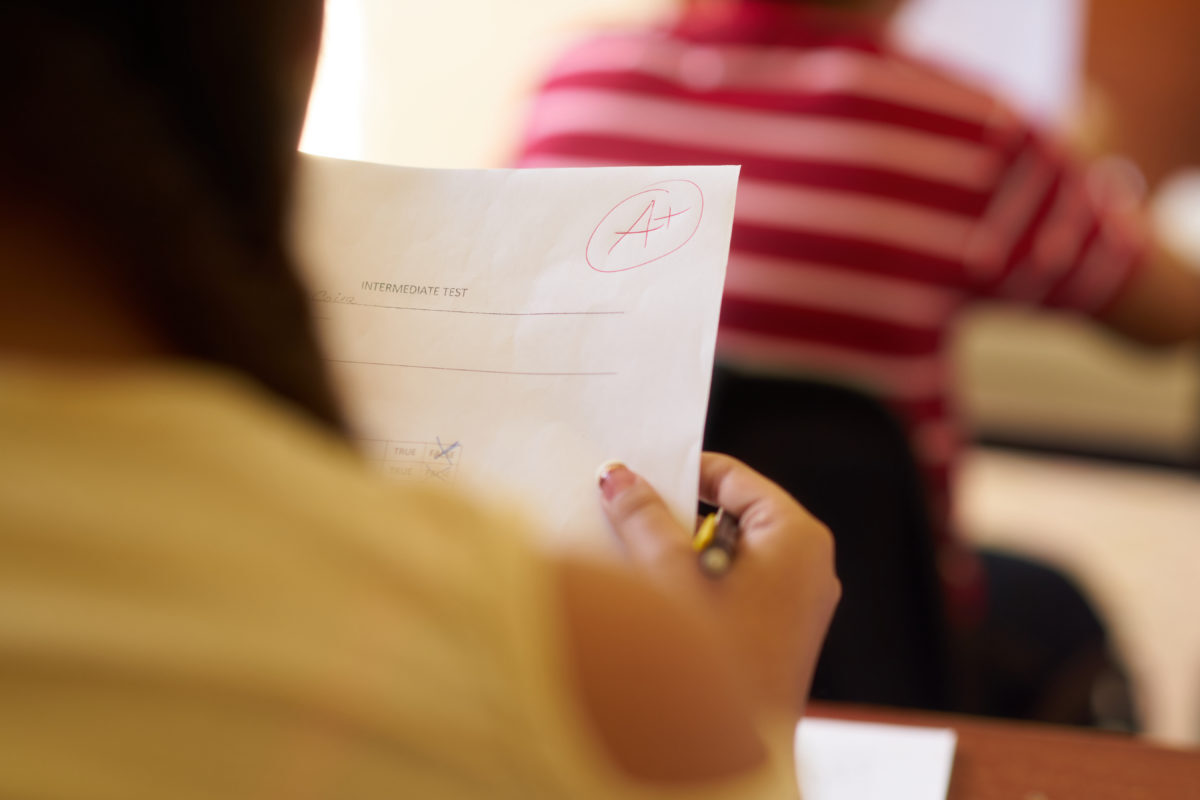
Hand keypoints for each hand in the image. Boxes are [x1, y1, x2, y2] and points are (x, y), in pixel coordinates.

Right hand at [597, 453, 839, 717]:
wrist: (733, 765)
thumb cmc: (715, 669)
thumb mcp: (670, 578)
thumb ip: (643, 519)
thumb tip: (619, 477)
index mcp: (797, 538)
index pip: (734, 478)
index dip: (683, 473)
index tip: (638, 476)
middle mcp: (808, 565)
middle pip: (731, 516)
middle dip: (677, 521)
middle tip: (628, 520)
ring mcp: (798, 604)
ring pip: (730, 555)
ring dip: (683, 558)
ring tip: (642, 570)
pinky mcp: (781, 635)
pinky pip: (737, 589)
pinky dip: (699, 587)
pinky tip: (662, 603)